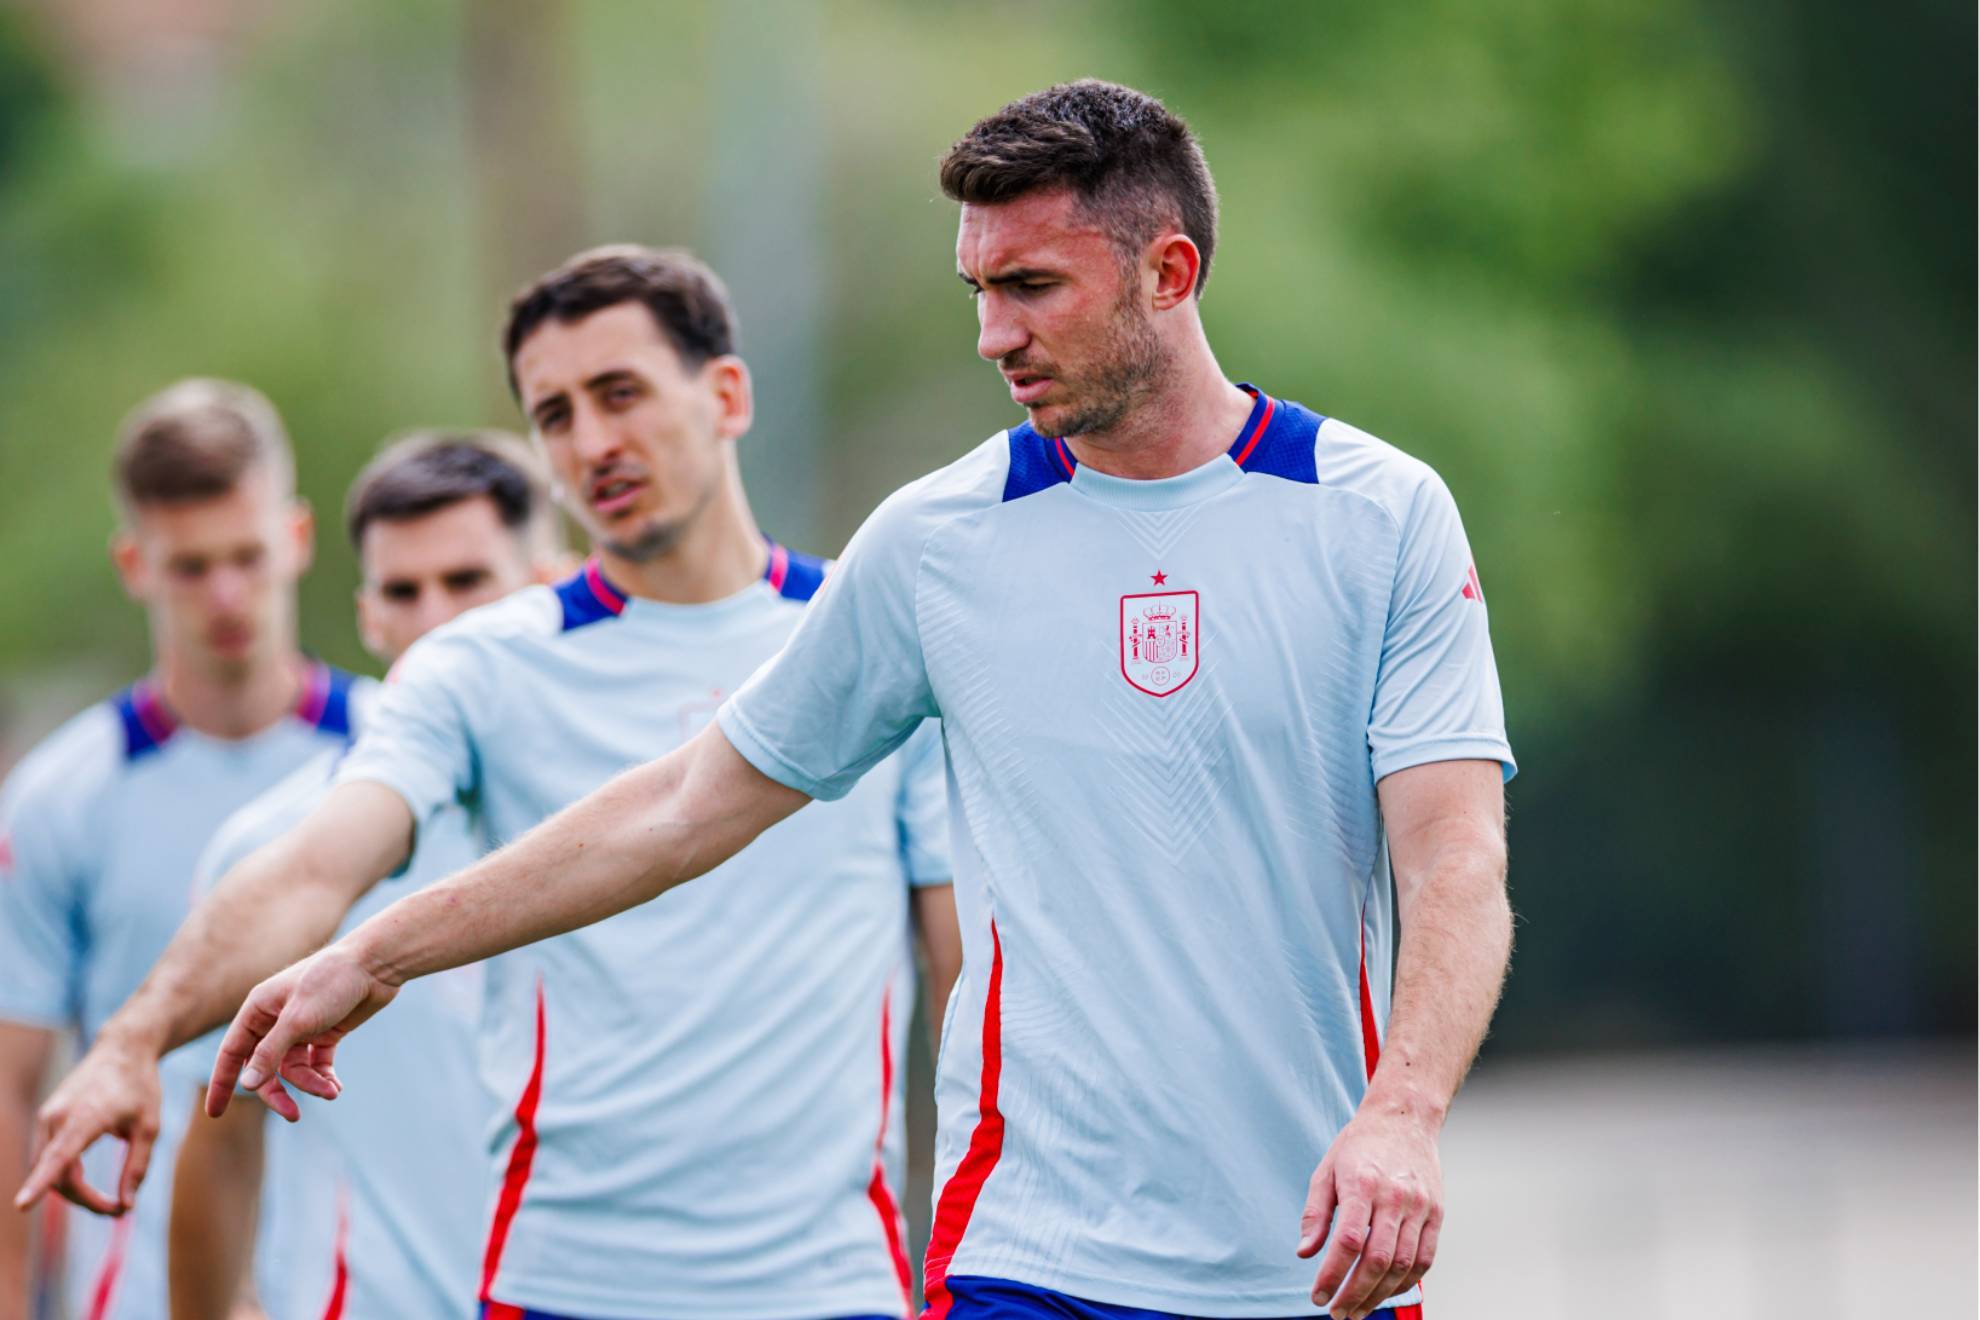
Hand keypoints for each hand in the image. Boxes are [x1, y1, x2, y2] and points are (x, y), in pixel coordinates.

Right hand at [13, 1032, 161, 1215]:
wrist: (123, 1049)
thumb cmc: (140, 1087)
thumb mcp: (150, 1127)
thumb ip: (137, 1167)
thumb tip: (127, 1206)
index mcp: (85, 1116)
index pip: (58, 1156)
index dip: (39, 1184)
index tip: (21, 1205)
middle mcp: (57, 1117)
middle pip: (57, 1175)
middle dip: (83, 1200)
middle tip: (118, 1210)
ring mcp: (46, 1117)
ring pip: (48, 1170)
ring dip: (72, 1191)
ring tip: (107, 1200)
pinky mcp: (45, 1119)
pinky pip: (46, 1158)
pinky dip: (63, 1175)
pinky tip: (85, 1183)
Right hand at [205, 944, 397, 1121]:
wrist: (376, 965)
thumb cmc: (332, 982)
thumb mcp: (297, 1020)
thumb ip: (270, 1053)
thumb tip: (246, 1085)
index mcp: (258, 1010)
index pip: (232, 1052)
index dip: (222, 1083)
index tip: (215, 1113)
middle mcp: (275, 1019)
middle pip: (265, 1067)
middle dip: (278, 1092)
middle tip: (293, 1115)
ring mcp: (302, 1027)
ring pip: (295, 1068)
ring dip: (311, 1083)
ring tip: (332, 1092)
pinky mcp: (326, 1031)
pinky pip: (317, 1063)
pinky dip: (324, 1076)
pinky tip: (336, 1087)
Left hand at [1296, 1108, 1443, 1319]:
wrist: (1404, 1118)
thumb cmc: (1360, 1145)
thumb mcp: (1326, 1171)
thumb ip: (1315, 1214)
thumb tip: (1305, 1253)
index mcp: (1362, 1184)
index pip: (1348, 1242)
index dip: (1332, 1275)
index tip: (1317, 1295)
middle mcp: (1394, 1197)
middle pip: (1377, 1260)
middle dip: (1354, 1294)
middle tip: (1337, 1312)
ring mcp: (1420, 1207)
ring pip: (1402, 1265)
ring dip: (1379, 1295)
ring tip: (1358, 1310)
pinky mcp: (1436, 1214)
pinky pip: (1424, 1259)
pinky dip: (1405, 1282)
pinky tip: (1386, 1292)